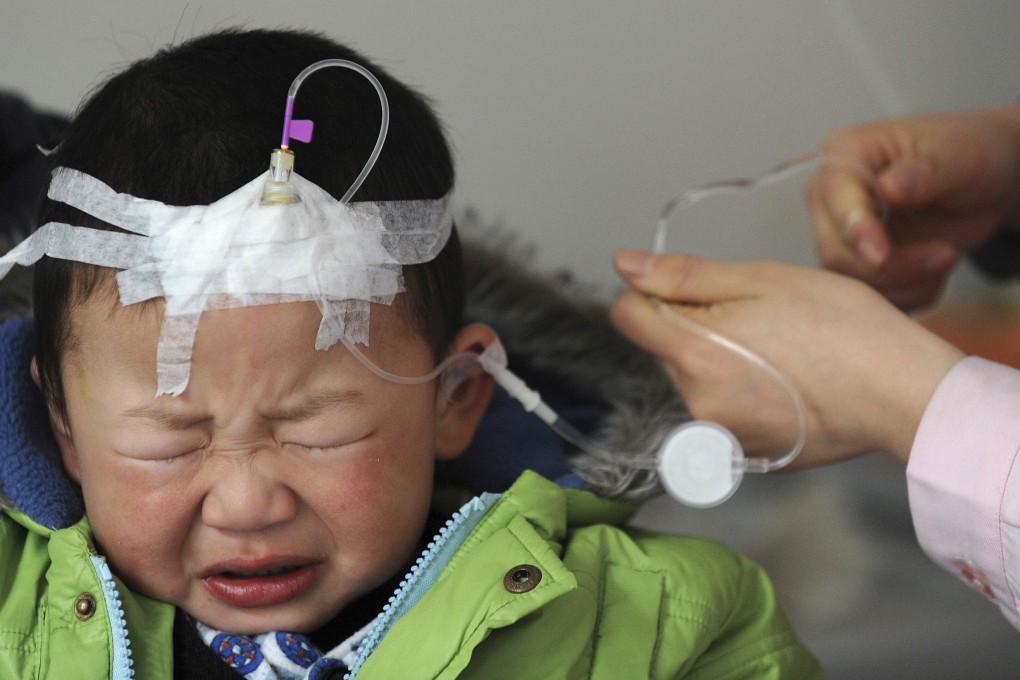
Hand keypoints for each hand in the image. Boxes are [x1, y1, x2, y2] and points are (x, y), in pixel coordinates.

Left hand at [611, 249, 964, 466]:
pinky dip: (741, 391)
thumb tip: (625, 265)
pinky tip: (784, 381)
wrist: (903, 393)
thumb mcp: (761, 280)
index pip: (628, 316)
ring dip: (718, 359)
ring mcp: (719, 434)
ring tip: (779, 350)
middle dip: (695, 326)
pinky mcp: (745, 453)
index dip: (653, 292)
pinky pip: (722, 409)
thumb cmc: (843, 328)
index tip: (694, 289)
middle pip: (664, 347)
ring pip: (693, 378)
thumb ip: (684, 275)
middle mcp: (696, 403)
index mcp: (694, 355)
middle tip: (759, 318)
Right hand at [809, 105, 1019, 309]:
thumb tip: (888, 186)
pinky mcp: (855, 264)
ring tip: (947, 260)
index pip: (836, 200)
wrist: (981, 186)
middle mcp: (830, 198)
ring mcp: (838, 235)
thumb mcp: (958, 156)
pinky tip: (935, 274)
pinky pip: (869, 298)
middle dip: (892, 266)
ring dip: (904, 284)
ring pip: (851, 281)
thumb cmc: (966, 154)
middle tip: (945, 256)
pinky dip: (908, 295)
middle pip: (836, 251)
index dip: (856, 230)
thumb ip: (924, 172)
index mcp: (845, 154)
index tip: (880, 255)